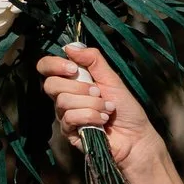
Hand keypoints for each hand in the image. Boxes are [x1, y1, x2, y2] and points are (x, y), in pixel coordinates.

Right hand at [37, 41, 160, 181]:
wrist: (136, 137)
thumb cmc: (126, 109)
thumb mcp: (112, 78)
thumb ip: (93, 60)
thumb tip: (71, 46)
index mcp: (72, 82)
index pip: (46, 68)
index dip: (54, 65)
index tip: (72, 68)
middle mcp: (64, 97)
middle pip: (51, 84)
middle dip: (79, 87)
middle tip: (98, 92)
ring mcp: (65, 116)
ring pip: (63, 102)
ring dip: (91, 104)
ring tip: (107, 109)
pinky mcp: (69, 133)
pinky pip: (70, 118)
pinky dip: (90, 116)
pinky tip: (102, 121)